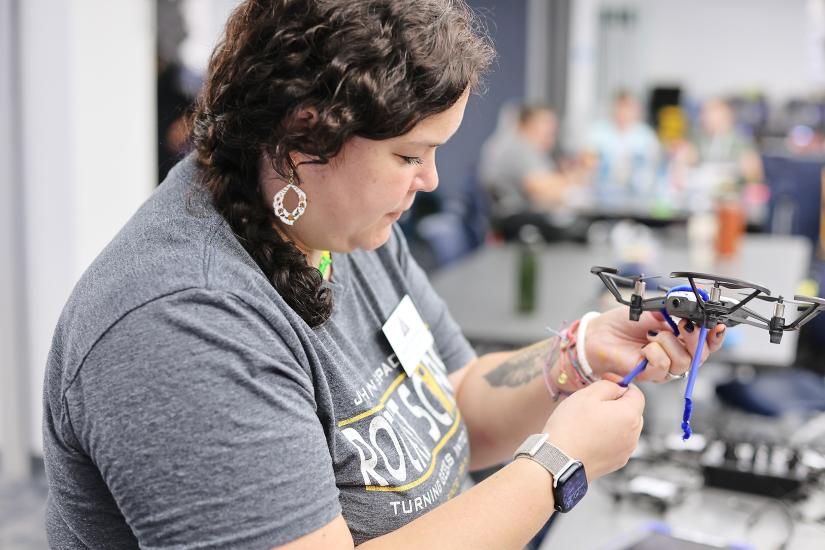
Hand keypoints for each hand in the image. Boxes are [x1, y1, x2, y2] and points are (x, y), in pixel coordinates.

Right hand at [542, 380, 644, 479]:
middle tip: (593, 401)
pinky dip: (607, 436)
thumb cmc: (571, 426)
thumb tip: (618, 388)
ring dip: (611, 420)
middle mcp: (633, 435)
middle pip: (632, 412)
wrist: (558, 461)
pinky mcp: (616, 463)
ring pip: (624, 428)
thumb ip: (608, 386)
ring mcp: (625, 451)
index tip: (606, 381)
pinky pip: (616, 443)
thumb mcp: (587, 395)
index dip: (621, 384)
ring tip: (588, 421)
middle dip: (616, 403)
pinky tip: (588, 436)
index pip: (637, 394)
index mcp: (630, 416)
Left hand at [584, 306, 726, 381]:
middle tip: (684, 325)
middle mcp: (676, 354)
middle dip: (696, 338)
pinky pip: (663, 366)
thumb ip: (674, 310)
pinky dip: (655, 352)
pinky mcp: (650, 374)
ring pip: (684, 361)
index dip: (716, 335)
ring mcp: (664, 366)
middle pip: (702, 355)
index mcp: (681, 338)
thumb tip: (691, 307)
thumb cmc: (624, 322)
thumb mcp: (653, 309)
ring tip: (653, 334)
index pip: (708, 342)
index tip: (717, 325)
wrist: (600, 333)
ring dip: (669, 343)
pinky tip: (645, 346)